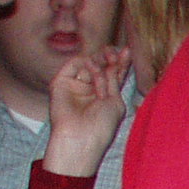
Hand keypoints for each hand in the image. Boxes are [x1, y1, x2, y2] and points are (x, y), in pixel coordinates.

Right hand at [42, 48, 128, 179]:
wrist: (81, 137)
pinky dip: (84, 62)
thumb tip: (115, 62)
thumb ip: (113, 81)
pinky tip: (93, 64)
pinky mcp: (60, 82)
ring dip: (99, 60)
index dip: (120, 63)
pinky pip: (73, 65)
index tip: (128, 51)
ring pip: (88, 64)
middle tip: (115, 51)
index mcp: (106, 97)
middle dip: (109, 58)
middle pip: (101, 67)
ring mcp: (75, 85)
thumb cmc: (102, 126)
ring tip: (108, 58)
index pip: (113, 75)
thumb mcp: (115, 102)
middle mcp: (90, 90)